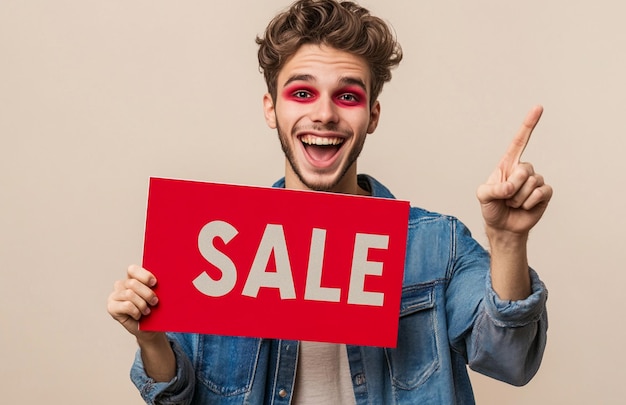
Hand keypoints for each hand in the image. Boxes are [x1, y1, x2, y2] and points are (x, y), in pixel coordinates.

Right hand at [107, 265, 161, 340]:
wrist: (150, 329)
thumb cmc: (154, 311)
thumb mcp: (157, 296)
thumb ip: (155, 286)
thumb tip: (165, 279)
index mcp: (132, 278)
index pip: (132, 269)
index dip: (144, 275)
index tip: (154, 283)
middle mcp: (121, 285)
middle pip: (132, 283)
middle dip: (147, 293)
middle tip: (154, 302)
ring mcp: (115, 296)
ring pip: (129, 294)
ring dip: (142, 304)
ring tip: (147, 311)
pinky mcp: (111, 307)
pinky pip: (126, 305)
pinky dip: (136, 312)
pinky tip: (138, 316)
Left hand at [476, 106, 552, 236]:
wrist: (503, 226)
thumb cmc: (492, 207)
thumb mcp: (483, 196)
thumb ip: (492, 189)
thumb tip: (511, 187)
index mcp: (508, 164)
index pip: (519, 141)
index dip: (529, 124)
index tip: (538, 107)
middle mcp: (523, 169)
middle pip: (523, 170)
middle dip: (512, 188)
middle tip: (505, 198)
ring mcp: (535, 180)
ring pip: (531, 184)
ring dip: (518, 198)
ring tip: (513, 203)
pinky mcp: (545, 193)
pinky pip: (541, 193)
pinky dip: (529, 203)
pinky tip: (524, 207)